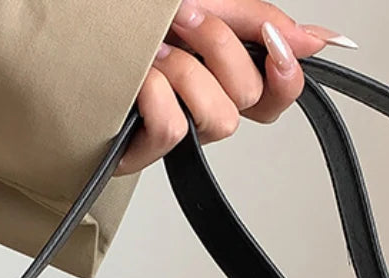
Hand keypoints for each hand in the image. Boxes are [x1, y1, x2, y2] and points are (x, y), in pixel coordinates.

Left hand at [116, 1, 355, 174]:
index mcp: (222, 71)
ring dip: (186, 71)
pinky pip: (174, 131)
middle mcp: (204, 104)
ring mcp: (175, 129)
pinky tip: (138, 78)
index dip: (286, 75)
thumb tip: (321, 40)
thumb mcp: (206, 0)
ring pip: (219, 119)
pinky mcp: (142, 151)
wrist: (66, 21)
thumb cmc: (128, 15)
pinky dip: (157, 96)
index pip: (278, 93)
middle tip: (183, 21)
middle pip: (250, 98)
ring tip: (154, 52)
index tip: (274, 44)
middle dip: (219, 49)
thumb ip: (259, 19)